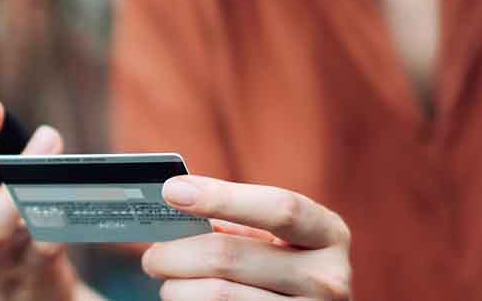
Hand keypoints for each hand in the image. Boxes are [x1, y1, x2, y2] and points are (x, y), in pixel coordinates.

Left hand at [143, 176, 352, 299]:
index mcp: (328, 234)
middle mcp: (327, 277)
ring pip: (218, 295)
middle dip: (177, 254)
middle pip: (231, 257)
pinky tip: (187, 298)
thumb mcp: (278, 240)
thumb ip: (236, 221)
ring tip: (169, 283)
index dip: (222, 197)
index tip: (172, 191)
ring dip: (177, 288)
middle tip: (153, 256)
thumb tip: (175, 203)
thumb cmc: (283, 267)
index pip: (279, 208)